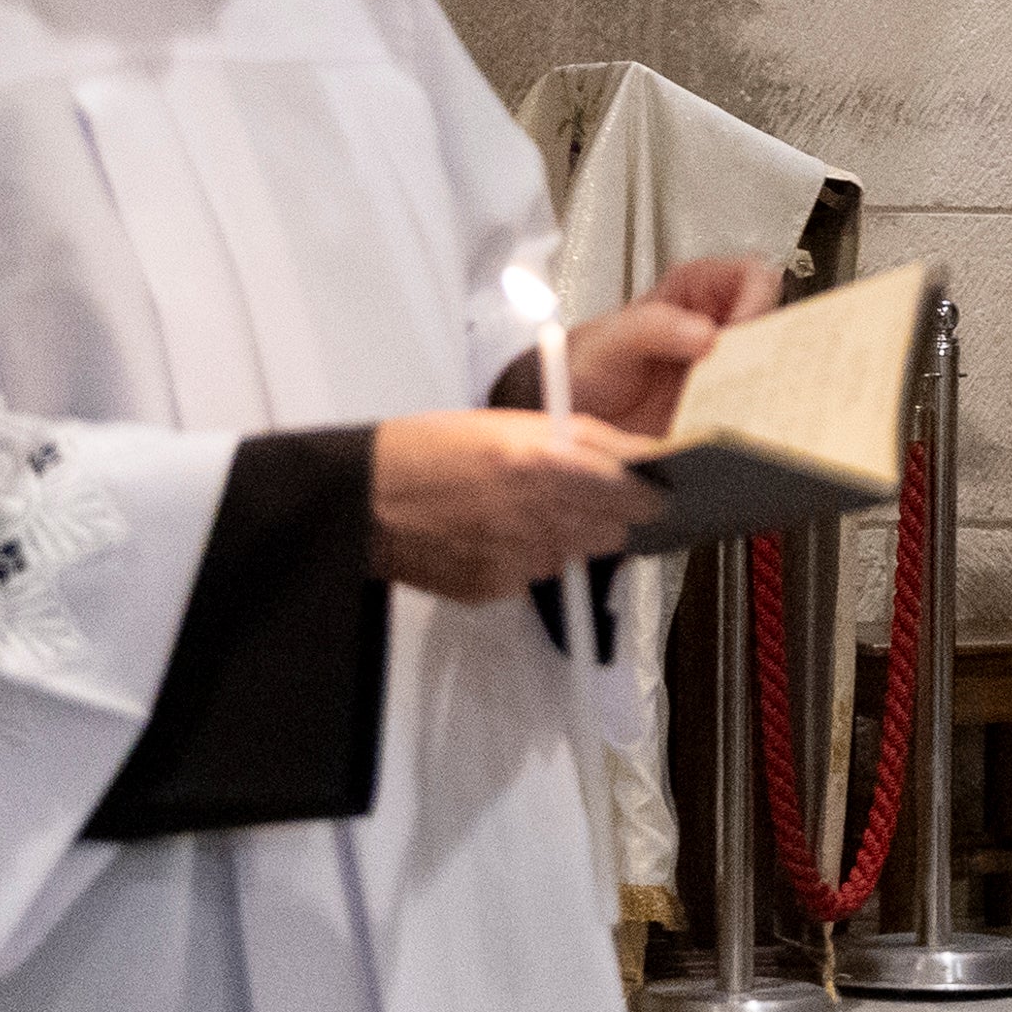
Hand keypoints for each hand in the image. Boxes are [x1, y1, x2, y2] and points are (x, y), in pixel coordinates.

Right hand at [370, 413, 662, 603]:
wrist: (360, 500)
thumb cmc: (430, 448)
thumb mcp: (510, 424)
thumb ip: (579, 443)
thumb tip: (637, 461)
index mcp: (546, 462)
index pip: (635, 492)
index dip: (648, 492)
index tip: (651, 490)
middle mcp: (539, 514)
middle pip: (615, 529)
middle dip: (608, 515)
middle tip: (580, 497)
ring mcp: (518, 557)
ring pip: (577, 553)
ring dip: (566, 536)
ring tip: (521, 511)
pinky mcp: (496, 587)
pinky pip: (534, 574)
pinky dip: (526, 557)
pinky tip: (490, 534)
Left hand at [564, 255, 783, 435]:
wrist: (569, 415)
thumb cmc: (582, 368)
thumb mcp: (608, 341)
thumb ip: (651, 328)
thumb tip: (704, 332)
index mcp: (695, 290)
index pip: (751, 277)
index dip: (757, 300)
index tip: (740, 331)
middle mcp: (716, 325)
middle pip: (772, 323)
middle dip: (768, 348)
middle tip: (746, 371)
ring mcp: (723, 366)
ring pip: (772, 366)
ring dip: (762, 385)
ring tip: (738, 400)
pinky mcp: (723, 403)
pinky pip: (755, 405)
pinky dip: (751, 414)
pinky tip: (731, 422)